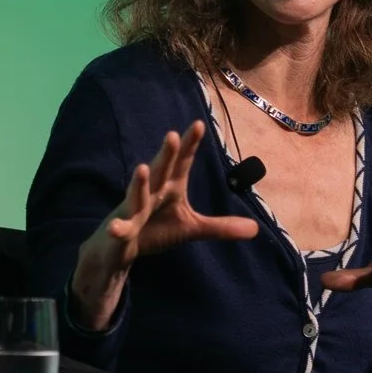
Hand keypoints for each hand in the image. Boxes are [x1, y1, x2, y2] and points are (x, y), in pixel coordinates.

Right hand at [70, 121, 260, 328]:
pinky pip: (120, 229)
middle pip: (160, 171)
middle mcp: (151, 194)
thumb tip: (256, 229)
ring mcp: (133, 211)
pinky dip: (118, 228)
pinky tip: (115, 228)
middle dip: (166, 155)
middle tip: (173, 135)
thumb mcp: (191, 228)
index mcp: (169, 188)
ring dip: (138, 183)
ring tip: (142, 168)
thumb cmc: (155, 230)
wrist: (120, 248)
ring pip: (136, 195)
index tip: (199, 125)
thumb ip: (220, 226)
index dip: (190, 146)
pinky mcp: (121, 230)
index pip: (182, 164)